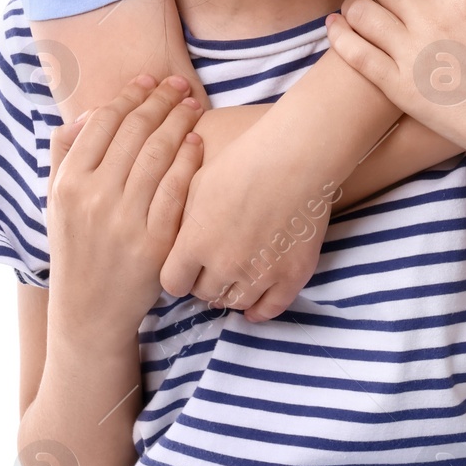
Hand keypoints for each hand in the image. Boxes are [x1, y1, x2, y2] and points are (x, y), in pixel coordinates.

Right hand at [45, 75, 205, 339]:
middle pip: (134, 131)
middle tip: (179, 83)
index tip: (148, 79)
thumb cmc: (76, 247)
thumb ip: (64, 152)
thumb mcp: (55, 200)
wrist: (90, 311)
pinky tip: (198, 141)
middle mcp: (94, 198)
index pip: (102, 122)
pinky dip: (188, 160)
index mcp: (68, 183)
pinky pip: (176, 190)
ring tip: (192, 104)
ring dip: (178, 122)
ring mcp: (125, 222)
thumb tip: (87, 112)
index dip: (129, 95)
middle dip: (160, 100)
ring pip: (157, 154)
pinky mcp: (154, 244)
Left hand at [159, 125, 338, 322]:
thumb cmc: (242, 159)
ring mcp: (260, 274)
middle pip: (205, 294)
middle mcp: (225, 265)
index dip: (178, 275)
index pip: (173, 283)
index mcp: (196, 243)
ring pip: (237, 303)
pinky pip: (271, 308)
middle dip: (205, 282)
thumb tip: (169, 237)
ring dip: (232, 293)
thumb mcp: (196, 181)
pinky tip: (254, 305)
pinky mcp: (292, 275)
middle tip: (212, 267)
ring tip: (234, 279)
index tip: (184, 267)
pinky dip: (260, 309)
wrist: (295, 155)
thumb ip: (180, 216)